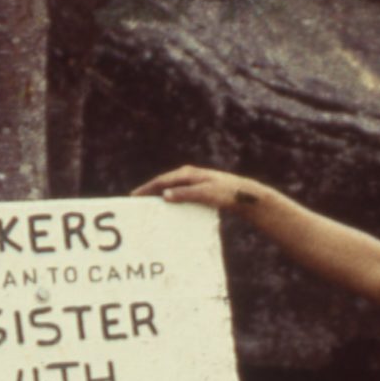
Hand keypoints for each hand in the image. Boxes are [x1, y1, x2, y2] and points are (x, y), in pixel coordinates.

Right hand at [134, 166, 274, 215]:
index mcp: (187, 174)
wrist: (244, 195)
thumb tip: (164, 195)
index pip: (161, 180)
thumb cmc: (225, 193)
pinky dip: (170, 198)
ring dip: (159, 194)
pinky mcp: (199, 189)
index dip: (147, 188)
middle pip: (164, 183)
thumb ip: (185, 194)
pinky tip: (169, 206)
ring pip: (171, 187)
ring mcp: (194, 181)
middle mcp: (188, 175)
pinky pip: (179, 192)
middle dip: (149, 191)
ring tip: (148, 204)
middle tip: (136, 201)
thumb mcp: (205, 194)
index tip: (134, 196)